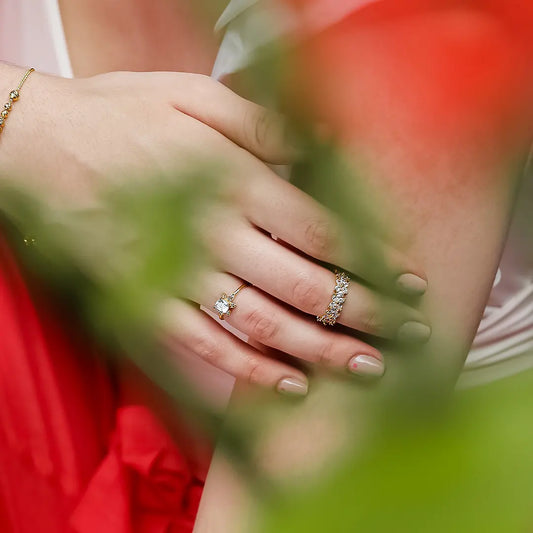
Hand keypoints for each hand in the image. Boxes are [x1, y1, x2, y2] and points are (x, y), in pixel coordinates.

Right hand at [0, 66, 429, 394]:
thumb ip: (261, 127)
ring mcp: (176, 274)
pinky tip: (291, 387)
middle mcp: (213, 233)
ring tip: (370, 369)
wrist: (32, 147)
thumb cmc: (117, 115)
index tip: (409, 281)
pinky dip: (249, 371)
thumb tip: (322, 149)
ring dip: (322, 349)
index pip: (323, 230)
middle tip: (411, 335)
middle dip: (366, 313)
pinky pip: (205, 347)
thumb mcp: (192, 97)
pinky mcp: (143, 304)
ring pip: (265, 324)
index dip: (373, 259)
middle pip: (307, 284)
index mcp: (232, 179)